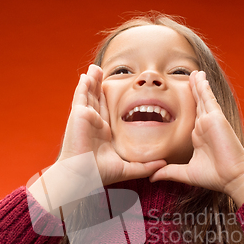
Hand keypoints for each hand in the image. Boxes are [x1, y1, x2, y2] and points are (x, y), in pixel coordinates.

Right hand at [59, 64, 166, 186]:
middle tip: (104, 73)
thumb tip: (164, 164)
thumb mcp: (128, 169)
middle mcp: (94, 124)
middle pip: (98, 100)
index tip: (119, 92)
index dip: (110, 101)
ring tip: (95, 68)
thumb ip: (146, 166)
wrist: (83, 175)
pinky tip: (86, 75)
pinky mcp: (79, 114)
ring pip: (89, 95)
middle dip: (100, 86)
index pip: (107, 112)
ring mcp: (86, 118)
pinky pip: (81, 96)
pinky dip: (83, 85)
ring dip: (92, 81)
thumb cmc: (100, 174)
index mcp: (103, 134)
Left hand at [149, 71, 243, 206]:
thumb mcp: (186, 173)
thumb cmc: (214, 176)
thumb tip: (151, 177)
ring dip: (198, 85)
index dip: (185, 107)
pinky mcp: (216, 118)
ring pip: (202, 98)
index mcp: (199, 137)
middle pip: (197, 104)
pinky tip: (200, 77)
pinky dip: (204, 87)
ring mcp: (210, 121)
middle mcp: (204, 126)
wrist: (232, 177)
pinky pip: (208, 98)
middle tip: (188, 77)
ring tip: (194, 72)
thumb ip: (168, 172)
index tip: (178, 100)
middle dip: (193, 90)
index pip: (191, 117)